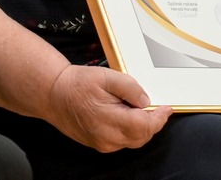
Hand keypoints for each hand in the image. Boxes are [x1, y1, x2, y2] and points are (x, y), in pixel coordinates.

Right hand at [45, 64, 170, 152]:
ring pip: (133, 141)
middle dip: (153, 123)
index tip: (167, 108)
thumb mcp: (107, 77)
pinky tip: (129, 117)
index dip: (159, 118)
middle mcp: (107, 138)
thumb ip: (130, 88)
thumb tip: (146, 100)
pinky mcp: (98, 144)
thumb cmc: (77, 84)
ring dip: (143, 128)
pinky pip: (122, 141)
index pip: (145, 126)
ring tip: (143, 110)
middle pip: (141, 137)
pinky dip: (131, 132)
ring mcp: (102, 143)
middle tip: (158, 108)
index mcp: (109, 120)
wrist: (53, 94)